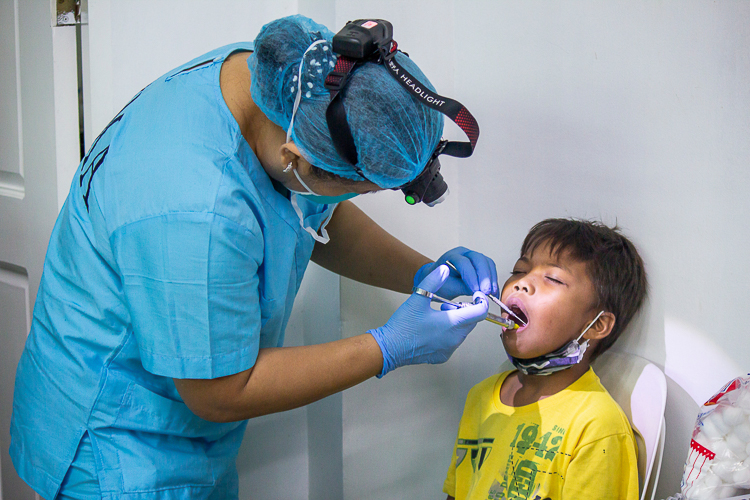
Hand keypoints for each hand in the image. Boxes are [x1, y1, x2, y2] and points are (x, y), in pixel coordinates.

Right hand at [370, 265, 488, 376]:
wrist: (390, 348)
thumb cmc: (403, 326)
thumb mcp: (418, 298)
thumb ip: (433, 281)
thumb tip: (445, 269)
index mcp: (452, 322)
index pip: (481, 312)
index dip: (480, 301)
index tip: (475, 295)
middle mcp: (455, 338)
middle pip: (472, 321)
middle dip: (465, 311)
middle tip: (445, 305)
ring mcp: (450, 349)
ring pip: (463, 332)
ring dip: (456, 322)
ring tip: (438, 315)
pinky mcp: (443, 356)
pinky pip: (453, 342)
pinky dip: (449, 334)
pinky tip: (432, 329)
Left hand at [413, 246, 497, 298]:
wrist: (438, 282)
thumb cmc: (439, 283)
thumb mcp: (446, 287)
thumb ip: (461, 288)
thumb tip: (478, 293)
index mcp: (451, 256)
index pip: (463, 262)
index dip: (471, 276)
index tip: (475, 290)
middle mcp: (464, 253)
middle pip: (478, 259)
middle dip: (484, 276)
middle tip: (486, 291)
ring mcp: (473, 257)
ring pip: (487, 263)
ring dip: (491, 279)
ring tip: (492, 293)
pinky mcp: (480, 265)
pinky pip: (490, 269)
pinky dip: (493, 281)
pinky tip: (494, 292)